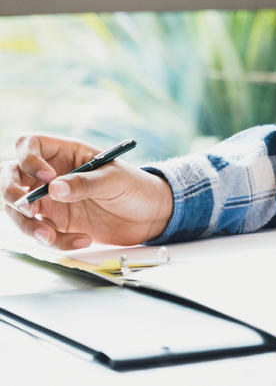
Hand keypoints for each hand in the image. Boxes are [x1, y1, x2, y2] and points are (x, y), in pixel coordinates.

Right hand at [1, 134, 173, 248]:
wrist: (150, 215)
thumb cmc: (136, 187)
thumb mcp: (115, 180)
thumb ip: (85, 183)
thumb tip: (54, 188)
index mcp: (65, 153)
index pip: (28, 144)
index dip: (28, 158)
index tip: (46, 177)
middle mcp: (50, 175)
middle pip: (10, 176)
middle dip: (10, 193)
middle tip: (28, 209)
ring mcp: (49, 200)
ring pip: (17, 210)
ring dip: (28, 225)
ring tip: (51, 236)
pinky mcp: (56, 223)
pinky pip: (41, 233)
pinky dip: (55, 241)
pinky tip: (82, 240)